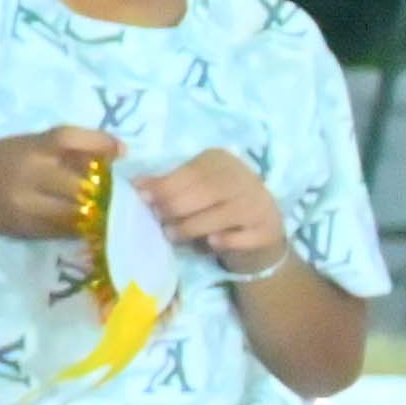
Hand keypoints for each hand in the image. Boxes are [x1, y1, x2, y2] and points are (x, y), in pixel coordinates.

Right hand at [0, 125, 130, 246]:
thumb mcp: (27, 144)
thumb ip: (66, 149)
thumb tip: (117, 153)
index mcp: (28, 148)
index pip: (68, 138)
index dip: (100, 142)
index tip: (122, 151)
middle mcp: (28, 175)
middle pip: (82, 182)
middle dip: (105, 188)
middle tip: (121, 189)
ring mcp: (29, 205)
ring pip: (79, 211)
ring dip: (99, 211)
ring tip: (110, 208)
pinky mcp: (30, 228)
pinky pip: (68, 229)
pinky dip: (84, 225)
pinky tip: (90, 221)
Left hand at [142, 148, 295, 275]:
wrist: (258, 233)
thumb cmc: (216, 207)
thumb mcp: (193, 190)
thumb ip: (169, 185)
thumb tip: (137, 183)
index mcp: (222, 161)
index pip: (191, 172)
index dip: (165, 185)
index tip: (142, 197)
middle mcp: (244, 177)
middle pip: (205, 192)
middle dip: (175, 208)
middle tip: (159, 221)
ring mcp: (260, 203)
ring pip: (220, 215)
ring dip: (190, 227)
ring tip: (172, 235)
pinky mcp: (268, 230)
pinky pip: (239, 237)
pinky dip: (222, 241)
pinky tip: (211, 243)